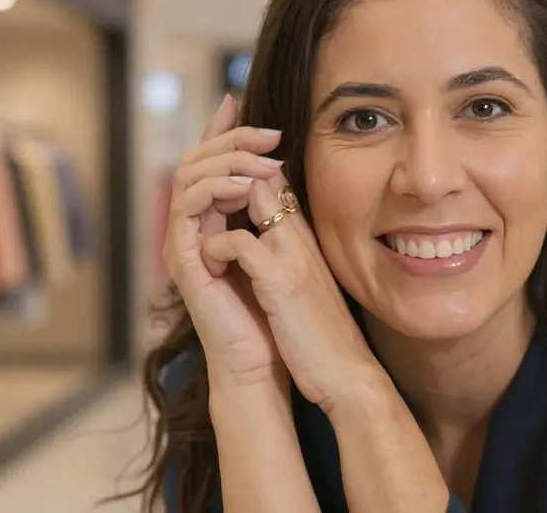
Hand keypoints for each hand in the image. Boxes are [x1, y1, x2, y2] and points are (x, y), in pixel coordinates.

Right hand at [162, 94, 287, 388]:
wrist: (268, 360)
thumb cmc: (280, 310)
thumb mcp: (283, 246)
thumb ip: (273, 209)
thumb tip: (277, 168)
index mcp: (218, 219)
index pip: (213, 163)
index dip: (221, 130)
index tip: (237, 98)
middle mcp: (197, 227)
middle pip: (197, 161)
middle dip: (230, 139)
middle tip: (267, 133)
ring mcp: (187, 243)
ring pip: (188, 178)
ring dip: (223, 162)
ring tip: (260, 161)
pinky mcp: (184, 262)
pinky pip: (186, 211)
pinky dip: (210, 191)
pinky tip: (239, 187)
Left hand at [201, 167, 385, 411]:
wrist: (348, 375)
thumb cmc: (321, 337)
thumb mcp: (302, 287)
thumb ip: (286, 260)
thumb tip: (259, 248)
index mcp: (305, 238)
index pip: (275, 180)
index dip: (243, 171)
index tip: (215, 185)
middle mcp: (301, 236)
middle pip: (263, 173)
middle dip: (226, 170)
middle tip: (197, 195)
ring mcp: (293, 254)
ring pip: (252, 192)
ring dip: (216, 202)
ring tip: (197, 229)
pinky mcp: (282, 281)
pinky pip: (239, 241)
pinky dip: (215, 247)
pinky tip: (209, 269)